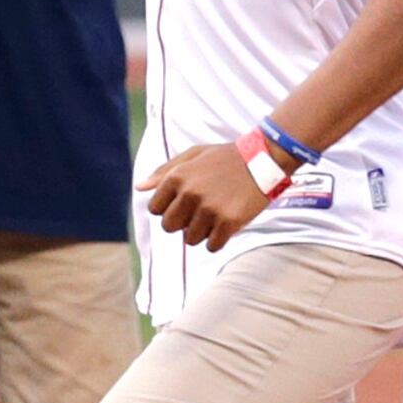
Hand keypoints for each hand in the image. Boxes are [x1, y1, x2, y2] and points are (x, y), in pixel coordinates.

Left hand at [144, 141, 274, 250]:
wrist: (263, 158)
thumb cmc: (225, 157)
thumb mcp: (193, 155)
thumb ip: (164, 172)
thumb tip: (139, 188)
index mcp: (177, 177)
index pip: (155, 209)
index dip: (168, 209)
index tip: (184, 204)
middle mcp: (190, 193)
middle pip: (169, 227)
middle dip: (181, 224)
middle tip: (198, 214)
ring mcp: (210, 209)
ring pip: (190, 239)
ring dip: (201, 232)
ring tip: (216, 216)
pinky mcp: (229, 222)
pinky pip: (212, 246)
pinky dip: (217, 241)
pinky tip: (226, 226)